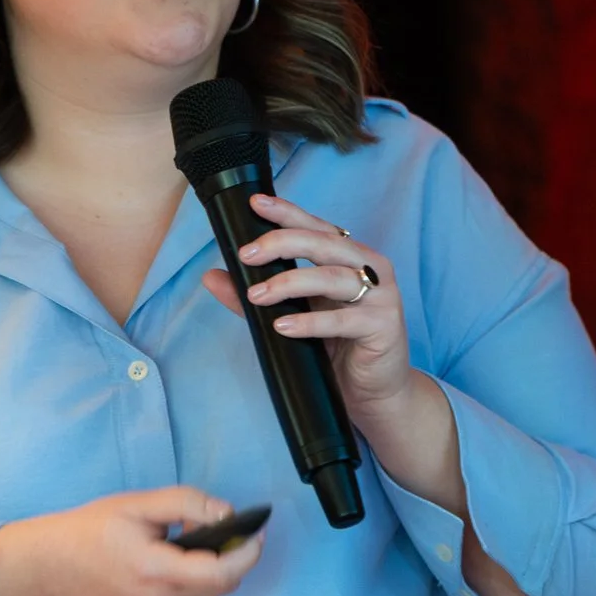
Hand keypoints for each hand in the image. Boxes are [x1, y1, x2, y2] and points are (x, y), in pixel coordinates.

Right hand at [0, 486, 264, 595]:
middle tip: (223, 532)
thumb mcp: (138, 504)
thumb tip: (228, 514)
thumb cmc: (90, 531)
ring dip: (211, 574)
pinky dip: (192, 588)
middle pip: (220, 587)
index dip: (247, 553)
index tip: (255, 532)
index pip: (223, 573)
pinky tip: (173, 567)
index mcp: (157, 572)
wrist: (49, 571)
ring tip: (192, 547)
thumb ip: (188, 504)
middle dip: (231, 559)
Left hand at [202, 192, 413, 425]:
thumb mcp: (294, 316)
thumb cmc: (338, 348)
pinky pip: (343, 319)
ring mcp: (381, 296)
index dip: (288, 212)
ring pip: (332, 277)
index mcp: (350, 258)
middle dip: (282, 244)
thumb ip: (257, 296)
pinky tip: (284, 326)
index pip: (316, 227)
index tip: (256, 203)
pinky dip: (310, 322)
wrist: (374, 392)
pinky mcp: (384, 325)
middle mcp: (370, 268)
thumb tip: (212, 276)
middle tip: (247, 255)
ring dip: (290, 284)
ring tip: (258, 295)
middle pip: (324, 243)